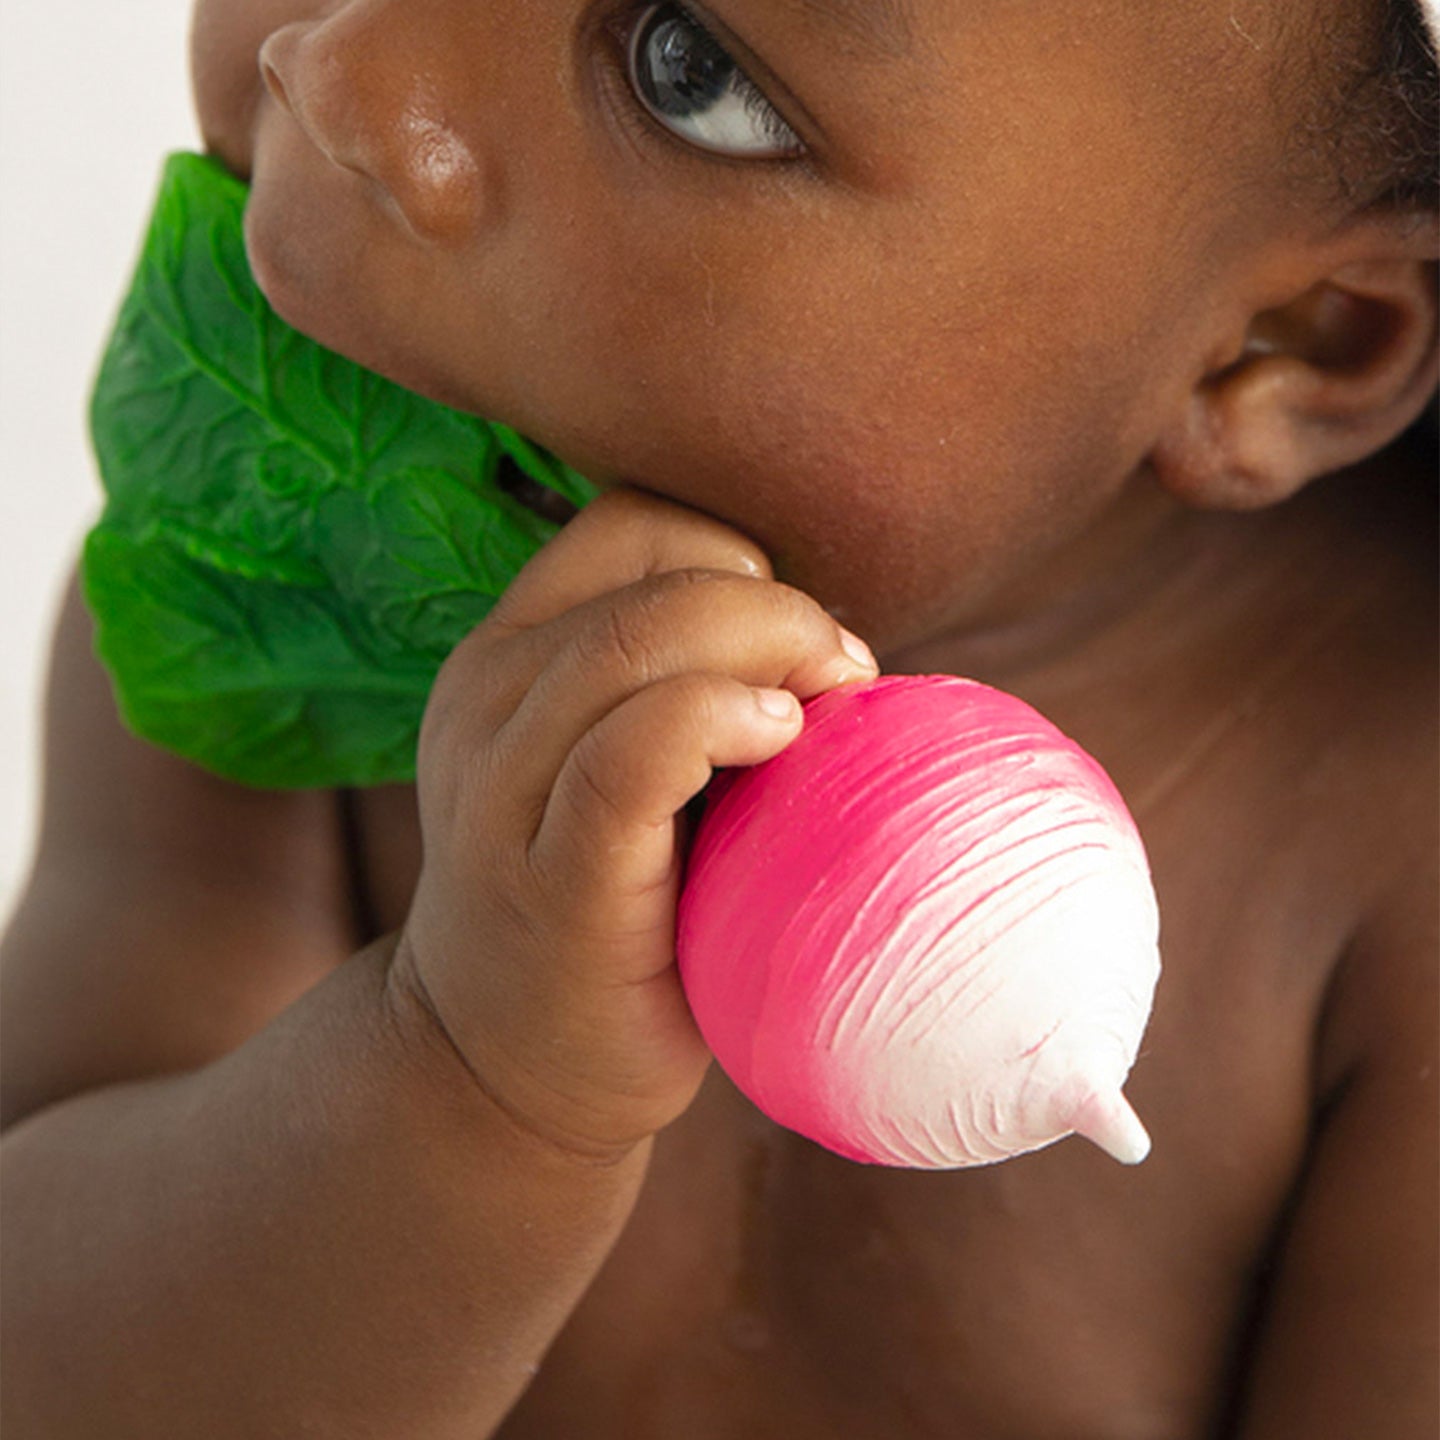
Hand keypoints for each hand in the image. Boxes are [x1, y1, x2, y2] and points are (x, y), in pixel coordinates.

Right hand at [389, 489, 878, 1159]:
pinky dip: (716, 719)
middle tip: (846, 680)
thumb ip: (682, 686)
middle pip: (656, 581)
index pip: (634, 524)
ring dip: (769, 651)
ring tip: (820, 719)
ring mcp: (502, 787)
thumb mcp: (615, 768)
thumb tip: (838, 645)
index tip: (797, 644)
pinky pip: (630, 754)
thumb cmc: (606, 906)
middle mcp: (486, 699)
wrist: (499, 1067)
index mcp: (509, 654)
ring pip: (638, 645)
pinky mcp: (551, 877)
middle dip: (780, 609)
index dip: (739, 557)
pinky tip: (776, 741)